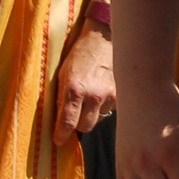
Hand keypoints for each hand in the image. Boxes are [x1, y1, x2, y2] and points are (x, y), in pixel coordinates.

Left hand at [53, 23, 115, 144]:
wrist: (103, 38)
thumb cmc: (79, 54)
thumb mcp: (63, 74)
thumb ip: (61, 98)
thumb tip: (58, 120)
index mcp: (75, 89)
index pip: (68, 123)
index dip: (62, 135)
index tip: (58, 140)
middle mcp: (93, 95)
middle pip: (85, 127)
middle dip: (78, 124)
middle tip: (73, 115)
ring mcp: (109, 95)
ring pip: (98, 119)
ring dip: (91, 115)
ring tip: (88, 100)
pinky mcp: (120, 94)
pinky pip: (108, 109)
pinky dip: (102, 106)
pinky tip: (99, 93)